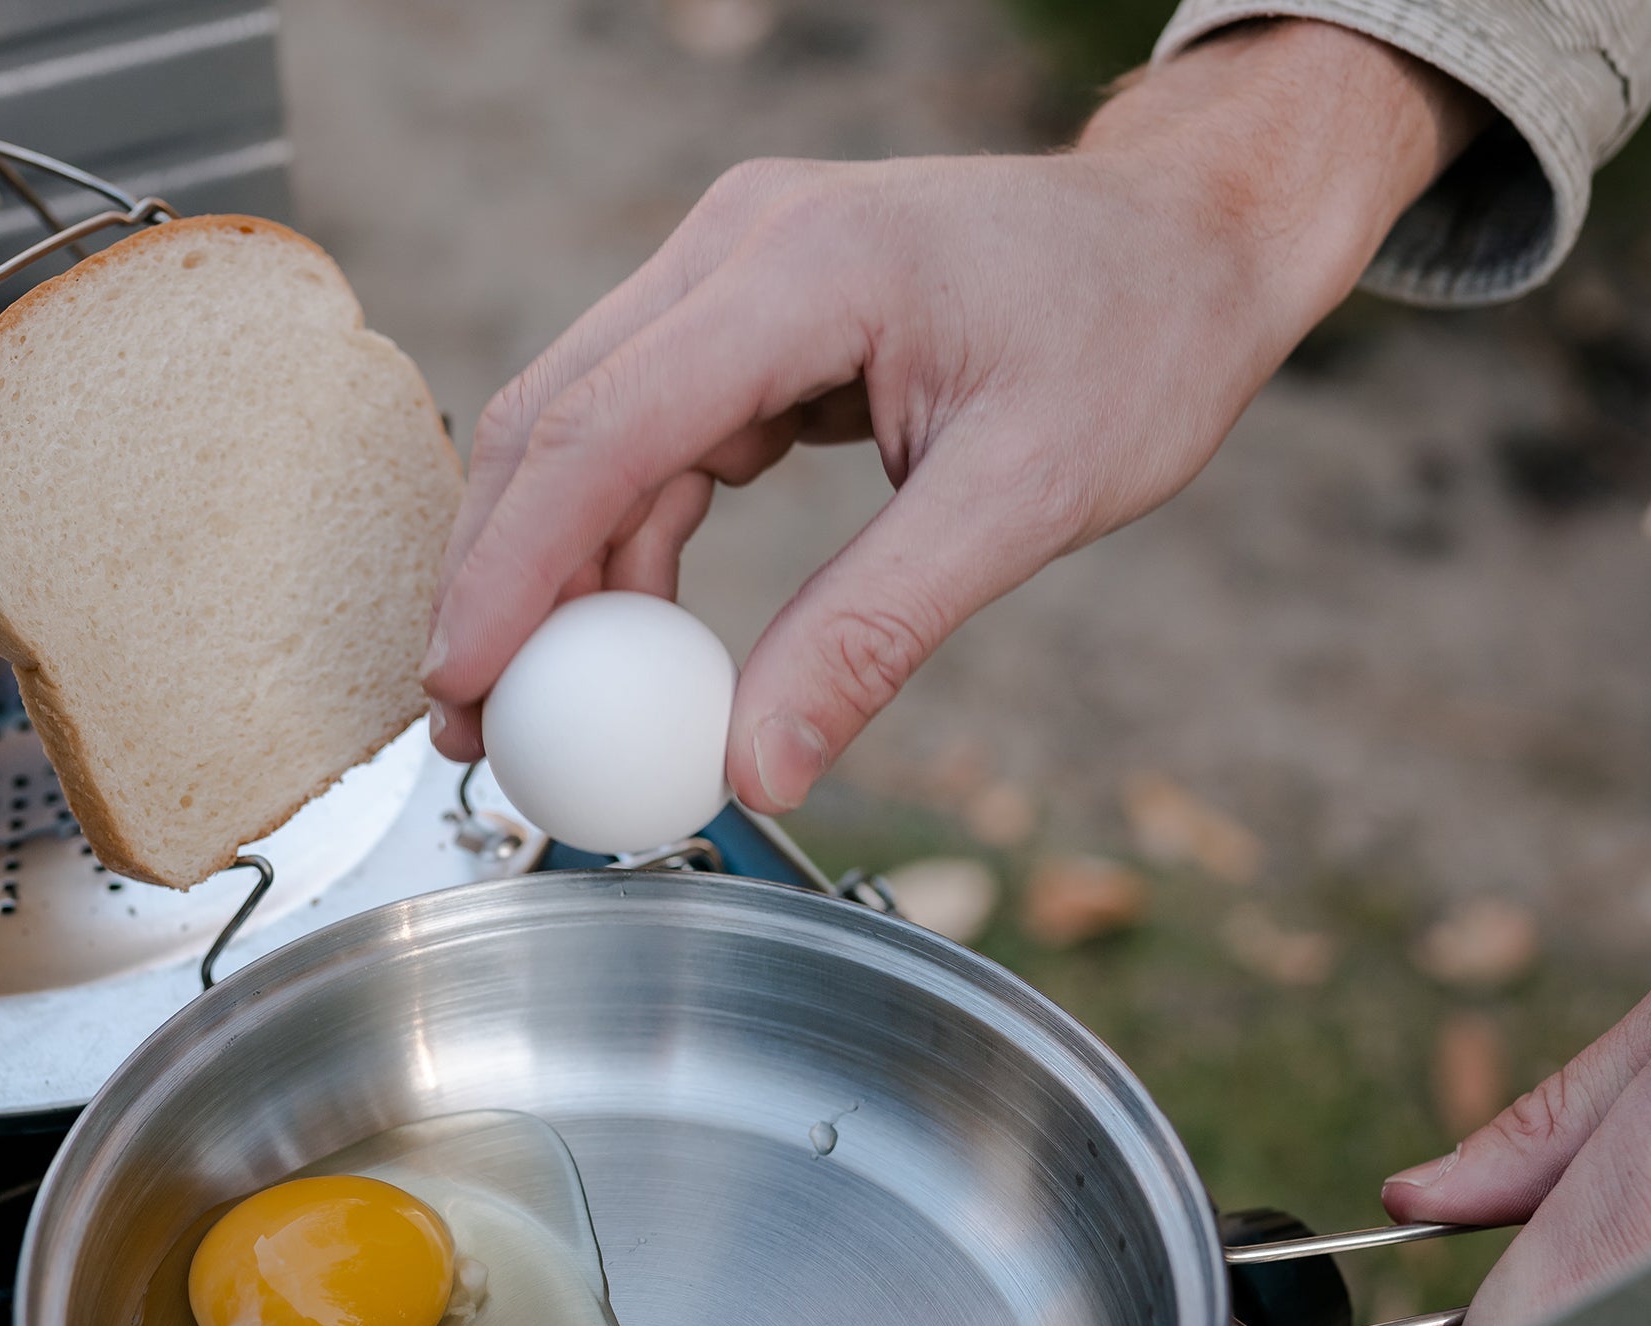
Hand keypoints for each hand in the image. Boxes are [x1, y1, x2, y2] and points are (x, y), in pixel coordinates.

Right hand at [421, 22, 1484, 810]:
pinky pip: (645, 428)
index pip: (605, 430)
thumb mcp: (1026, 498)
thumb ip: (876, 629)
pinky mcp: (749, 307)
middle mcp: (742, 245)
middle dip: (497, 579)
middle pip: (556, 420)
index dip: (513, 571)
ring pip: (585, 427)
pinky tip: (629, 628)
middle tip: (467, 722)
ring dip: (554, 566)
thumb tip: (754, 764)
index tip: (461, 687)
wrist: (1188, 236)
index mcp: (806, 271)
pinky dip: (622, 533)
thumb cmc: (1139, 336)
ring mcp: (736, 266)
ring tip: (543, 704)